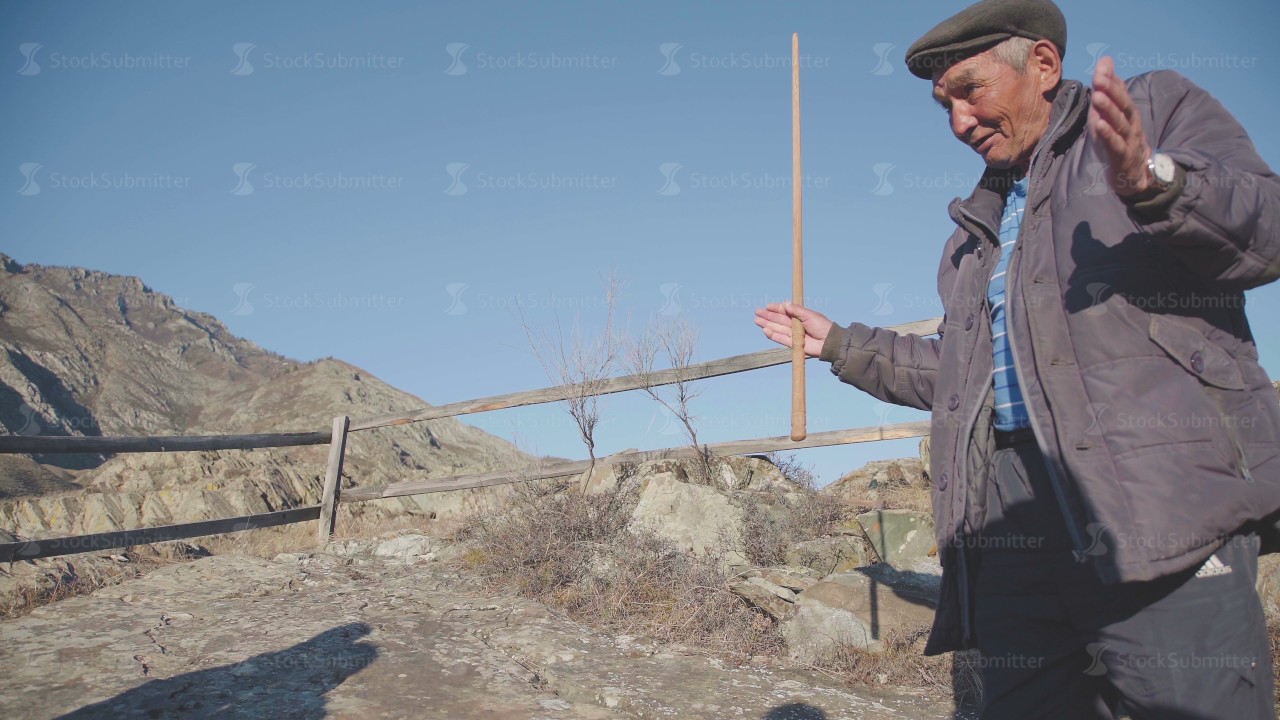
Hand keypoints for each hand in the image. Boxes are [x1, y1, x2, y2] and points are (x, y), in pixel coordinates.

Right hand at [753, 302, 832, 357]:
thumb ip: (796, 310)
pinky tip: (765, 330)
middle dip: (768, 316)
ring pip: (777, 328)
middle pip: (778, 320)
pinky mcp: (793, 344)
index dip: (776, 308)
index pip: (785, 311)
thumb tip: (785, 303)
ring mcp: (793, 334)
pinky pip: (781, 338)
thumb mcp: (809, 315)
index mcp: (800, 316)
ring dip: (767, 324)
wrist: (829, 342)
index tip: (767, 306)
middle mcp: (795, 325)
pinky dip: (773, 335)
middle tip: (757, 312)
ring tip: (757, 321)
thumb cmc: (822, 326)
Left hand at [1089, 56, 1153, 197]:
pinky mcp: (1123, 157)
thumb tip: (1105, 61)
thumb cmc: (1119, 141)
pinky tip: (1099, 125)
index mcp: (1128, 114)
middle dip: (1112, 90)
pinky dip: (1108, 134)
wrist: (1134, 175)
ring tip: (1098, 97)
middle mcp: (1131, 124)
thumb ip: (1107, 90)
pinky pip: (1116, 144)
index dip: (1112, 79)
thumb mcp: (1110, 115)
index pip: (1121, 93)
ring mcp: (1129, 140)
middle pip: (1123, 105)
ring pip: (1120, 123)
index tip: (1102, 65)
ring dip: (1109, 110)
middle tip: (1099, 77)